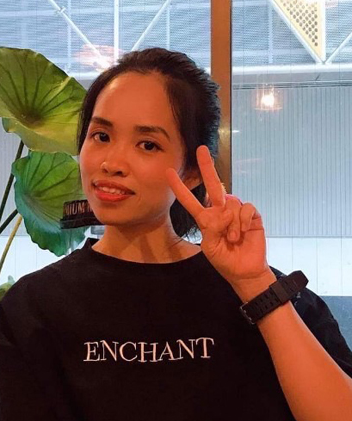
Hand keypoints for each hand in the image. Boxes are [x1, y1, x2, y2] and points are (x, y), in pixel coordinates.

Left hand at [165, 145, 272, 296]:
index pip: (189, 200)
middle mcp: (220, 210)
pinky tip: (244, 232)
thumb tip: (224, 212)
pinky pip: (246, 208)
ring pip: (231, 203)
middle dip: (207, 166)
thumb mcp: (209, 246)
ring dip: (232, 224)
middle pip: (213, 184)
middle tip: (201, 149)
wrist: (244, 271)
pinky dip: (244, 220)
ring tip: (233, 239)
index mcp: (206, 218)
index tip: (168, 172)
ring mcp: (236, 212)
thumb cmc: (224, 260)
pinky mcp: (252, 215)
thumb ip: (212, 228)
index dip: (179, 187)